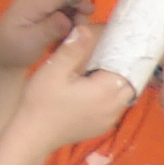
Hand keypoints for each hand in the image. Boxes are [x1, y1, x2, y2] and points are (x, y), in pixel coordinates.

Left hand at [0, 0, 77, 73]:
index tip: (92, 13)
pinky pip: (64, 14)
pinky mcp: (45, 10)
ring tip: (63, 42)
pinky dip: (66, 26)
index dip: (80, 3)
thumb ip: (50, 28)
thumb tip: (68, 18)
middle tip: (73, 38)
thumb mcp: (32, 41)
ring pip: (69, 8)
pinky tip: (59, 40)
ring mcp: (41, 2)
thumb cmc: (13, 50)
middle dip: (76, 18)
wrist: (2, 57)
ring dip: (72, 24)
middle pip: (69, 0)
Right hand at [13, 21, 135, 152]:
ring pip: (124, 94)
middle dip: (121, 65)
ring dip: (116, 80)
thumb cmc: (41, 102)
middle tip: (107, 53)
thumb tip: (86, 29)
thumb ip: (73, 50)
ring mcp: (109, 119)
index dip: (121, 52)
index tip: (112, 41)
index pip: (126, 66)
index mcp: (105, 91)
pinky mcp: (102, 126)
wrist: (33, 135)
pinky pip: (115, 106)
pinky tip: (93, 86)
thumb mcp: (54, 71)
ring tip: (100, 68)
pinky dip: (110, 94)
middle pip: (130, 80)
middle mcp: (114, 107)